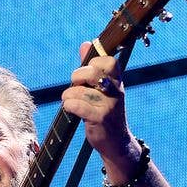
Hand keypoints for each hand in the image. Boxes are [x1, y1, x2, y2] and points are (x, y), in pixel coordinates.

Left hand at [60, 42, 141, 168]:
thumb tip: (85, 43)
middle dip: (77, 76)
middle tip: (75, 85)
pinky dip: (69, 105)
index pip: (109, 61)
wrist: (116, 143)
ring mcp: (109, 106)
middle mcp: (116, 92)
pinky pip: (77, 106)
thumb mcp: (102, 89)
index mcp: (118, 81)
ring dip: (69, 95)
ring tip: (70, 101)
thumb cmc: (105, 112)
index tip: (87, 72)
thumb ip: (92, 67)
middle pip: (92, 73)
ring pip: (80, 91)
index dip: (93, 63)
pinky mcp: (100, 119)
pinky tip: (70, 109)